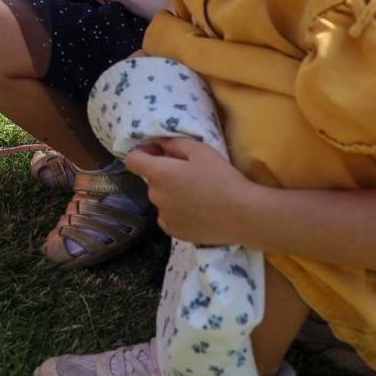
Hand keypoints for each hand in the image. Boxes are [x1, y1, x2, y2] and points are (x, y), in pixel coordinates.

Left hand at [124, 137, 259, 246]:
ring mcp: (163, 216)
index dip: (143, 153)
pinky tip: (196, 211)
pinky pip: (167, 217)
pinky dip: (176, 212)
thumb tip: (159, 143)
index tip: (158, 153)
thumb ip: (175, 144)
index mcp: (159, 174)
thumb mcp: (201, 151)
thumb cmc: (223, 178)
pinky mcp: (174, 232)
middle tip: (188, 175)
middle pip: (150, 180)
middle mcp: (156, 196)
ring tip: (196, 195)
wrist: (243, 215)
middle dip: (163, 174)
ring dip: (170, 194)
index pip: (132, 160)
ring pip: (160, 199)